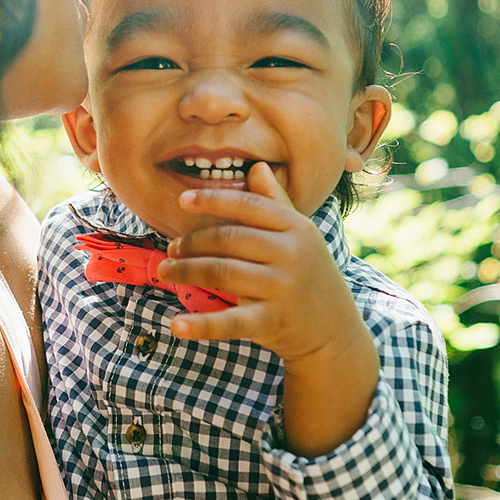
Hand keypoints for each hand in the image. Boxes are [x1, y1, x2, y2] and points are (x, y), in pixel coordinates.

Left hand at [158, 164, 379, 455]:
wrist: (334, 332)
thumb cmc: (310, 276)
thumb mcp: (300, 237)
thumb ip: (277, 202)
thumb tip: (258, 167)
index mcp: (297, 227)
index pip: (248, 205)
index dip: (213, 200)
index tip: (182, 201)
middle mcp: (292, 253)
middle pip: (229, 239)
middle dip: (193, 243)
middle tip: (171, 249)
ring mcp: (284, 288)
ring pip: (223, 273)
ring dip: (186, 271)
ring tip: (165, 271)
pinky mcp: (273, 321)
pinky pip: (231, 322)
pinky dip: (201, 326)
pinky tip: (175, 326)